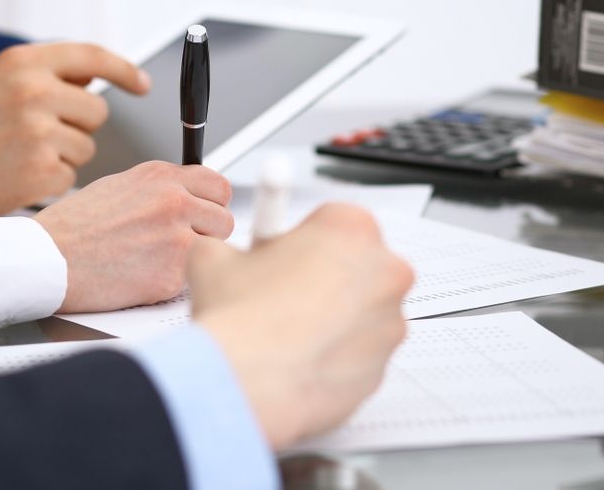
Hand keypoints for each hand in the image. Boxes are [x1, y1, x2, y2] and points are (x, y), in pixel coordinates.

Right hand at [0, 42, 150, 220]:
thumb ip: (44, 75)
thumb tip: (93, 78)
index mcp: (23, 63)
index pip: (92, 56)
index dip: (124, 69)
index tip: (142, 84)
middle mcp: (34, 92)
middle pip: (97, 110)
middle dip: (77, 126)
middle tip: (38, 136)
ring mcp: (39, 132)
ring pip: (87, 146)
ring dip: (64, 155)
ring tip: (20, 155)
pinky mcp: (41, 171)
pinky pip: (71, 176)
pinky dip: (50, 181)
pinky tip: (17, 176)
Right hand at [34, 161, 233, 312]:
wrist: (47, 260)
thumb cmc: (72, 228)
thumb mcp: (118, 188)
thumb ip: (158, 190)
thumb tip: (184, 196)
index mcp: (160, 177)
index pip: (217, 185)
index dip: (213, 204)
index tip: (206, 214)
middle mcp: (173, 202)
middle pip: (224, 218)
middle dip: (210, 233)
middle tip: (186, 244)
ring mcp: (175, 238)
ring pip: (215, 251)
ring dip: (197, 259)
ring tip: (162, 262)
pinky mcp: (171, 274)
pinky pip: (190, 280)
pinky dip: (172, 283)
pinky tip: (145, 278)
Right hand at [189, 204, 412, 450]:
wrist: (247, 383)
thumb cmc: (240, 318)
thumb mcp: (213, 257)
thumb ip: (229, 246)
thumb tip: (224, 255)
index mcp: (350, 227)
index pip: (330, 220)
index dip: (299, 240)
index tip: (282, 254)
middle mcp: (384, 271)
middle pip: (355, 263)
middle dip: (322, 276)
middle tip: (280, 293)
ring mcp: (390, 323)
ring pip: (360, 311)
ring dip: (330, 316)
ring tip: (282, 331)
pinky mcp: (384, 367)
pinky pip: (358, 352)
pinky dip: (333, 354)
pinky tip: (294, 358)